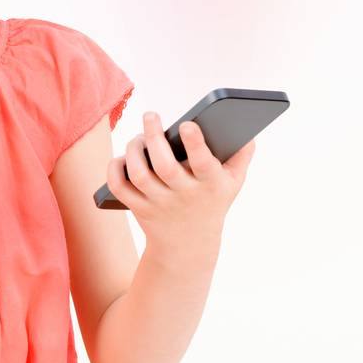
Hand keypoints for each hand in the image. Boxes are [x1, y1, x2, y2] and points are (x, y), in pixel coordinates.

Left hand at [105, 112, 255, 257]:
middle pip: (164, 166)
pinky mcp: (139, 209)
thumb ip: (241, 156)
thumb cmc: (211, 202)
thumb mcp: (232, 183)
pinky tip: (122, 157)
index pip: (202, 164)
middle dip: (154, 137)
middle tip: (151, 115)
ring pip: (139, 174)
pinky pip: (120, 187)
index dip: (195, 144)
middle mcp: (184, 195)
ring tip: (139, 136)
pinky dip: (115, 170)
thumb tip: (248, 131)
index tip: (187, 124)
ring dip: (134, 150)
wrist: (188, 246)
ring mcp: (159, 204)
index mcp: (210, 185)